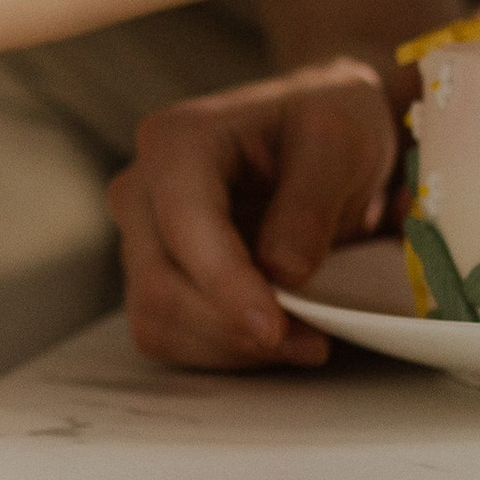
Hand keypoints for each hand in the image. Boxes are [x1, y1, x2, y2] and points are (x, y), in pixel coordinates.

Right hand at [109, 60, 398, 370]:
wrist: (320, 139)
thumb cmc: (328, 128)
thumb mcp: (339, 144)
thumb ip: (310, 203)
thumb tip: (282, 271)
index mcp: (178, 140)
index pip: (184, 222)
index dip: (224, 284)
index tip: (274, 328)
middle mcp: (140, 188)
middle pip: (160, 285)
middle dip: (234, 328)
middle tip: (313, 342)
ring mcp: (139, 238)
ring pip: (158, 321)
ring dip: (231, 348)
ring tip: (304, 340)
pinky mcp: (153, 279)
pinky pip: (169, 338)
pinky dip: (223, 352)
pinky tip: (275, 336)